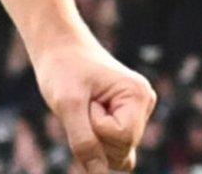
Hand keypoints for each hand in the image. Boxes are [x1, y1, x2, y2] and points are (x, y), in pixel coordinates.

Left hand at [34, 37, 155, 173]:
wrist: (58, 47)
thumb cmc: (62, 69)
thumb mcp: (67, 105)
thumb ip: (84, 142)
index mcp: (137, 95)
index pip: (123, 137)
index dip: (96, 127)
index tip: (86, 101)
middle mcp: (143, 104)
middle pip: (122, 150)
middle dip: (95, 136)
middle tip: (83, 105)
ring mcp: (136, 112)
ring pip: (119, 154)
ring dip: (95, 140)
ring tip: (85, 110)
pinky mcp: (125, 118)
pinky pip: (115, 149)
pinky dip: (96, 140)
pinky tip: (88, 118)